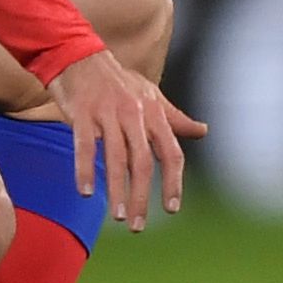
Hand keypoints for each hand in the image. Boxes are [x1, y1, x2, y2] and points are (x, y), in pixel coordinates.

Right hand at [37, 45, 203, 229]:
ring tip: (117, 217)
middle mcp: (134, 113)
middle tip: (138, 226)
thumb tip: (203, 131)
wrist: (79, 55)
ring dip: (117, 191)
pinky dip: (85, 170)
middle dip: (142, 196)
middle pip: (143, 162)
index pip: (170, 152)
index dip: (172, 182)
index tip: (171, 209)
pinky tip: (85, 192)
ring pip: (115, 158)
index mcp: (154, 112)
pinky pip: (84, 146)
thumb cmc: (117, 82)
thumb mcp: (151, 96)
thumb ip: (174, 118)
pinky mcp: (81, 113)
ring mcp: (107, 113)